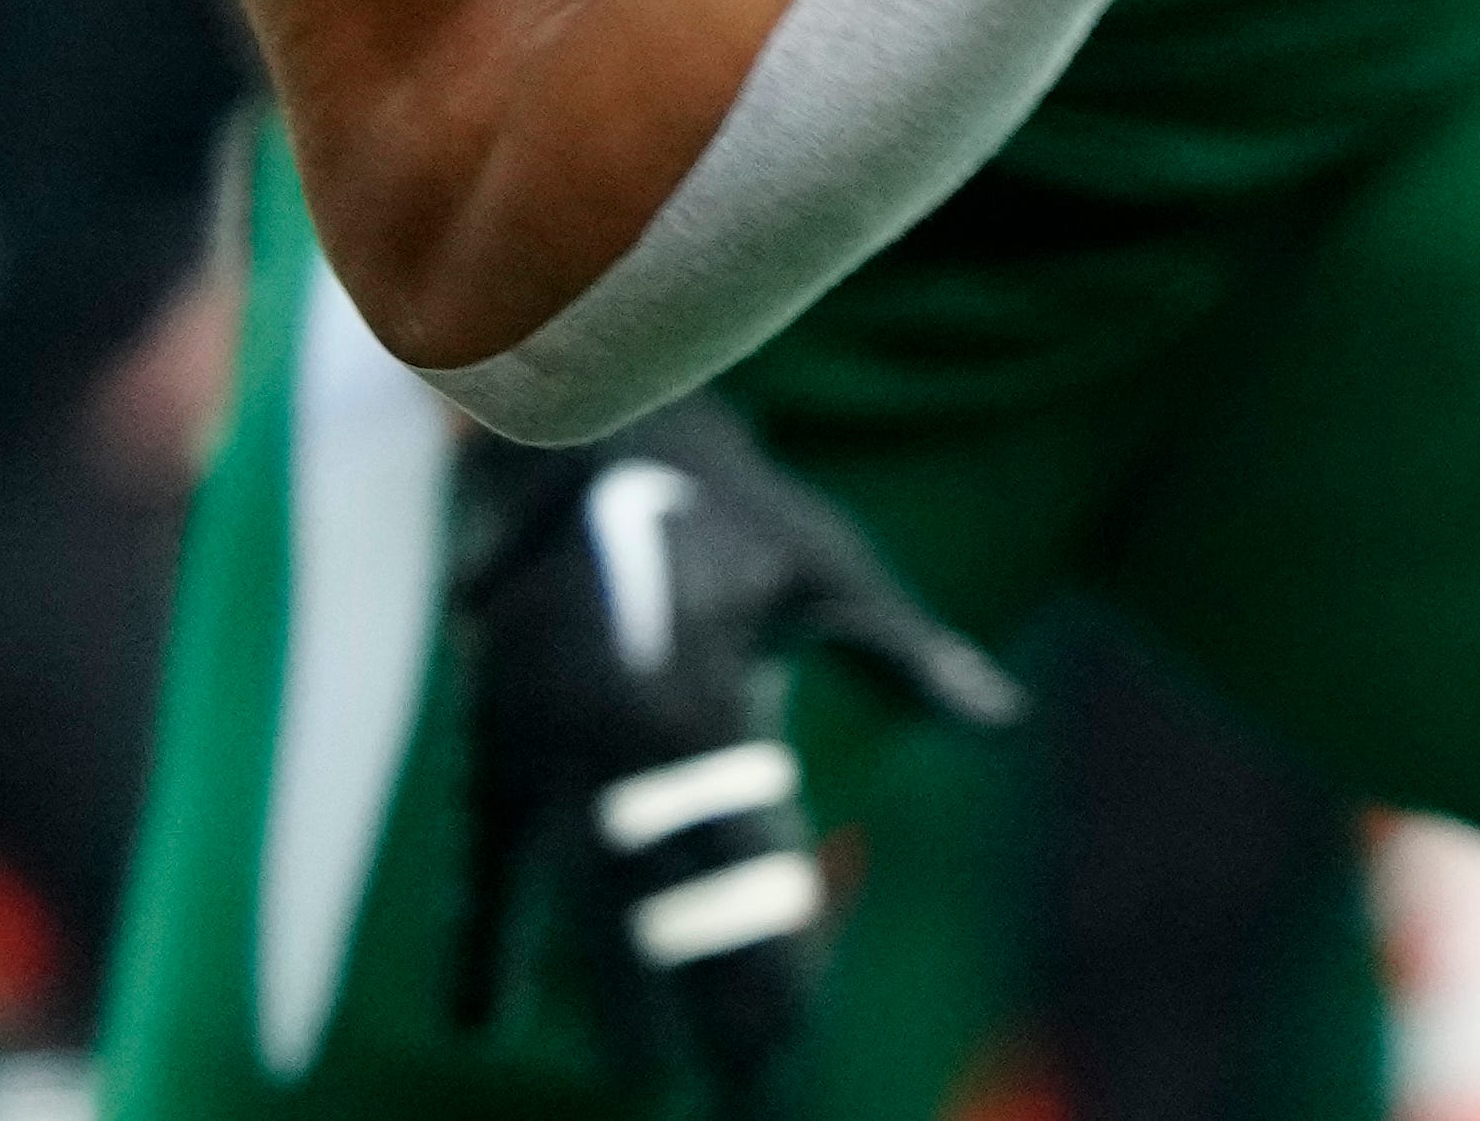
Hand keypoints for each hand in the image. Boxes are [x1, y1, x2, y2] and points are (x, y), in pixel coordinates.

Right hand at [448, 394, 1019, 1116]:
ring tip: (642, 1079)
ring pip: (575, 897)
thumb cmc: (719, 496)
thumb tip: (1002, 718)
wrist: (570, 424)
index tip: (798, 1043)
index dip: (770, 963)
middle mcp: (609, 742)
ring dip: (609, 994)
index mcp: (696, 704)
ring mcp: (538, 745)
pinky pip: (482, 858)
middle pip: (661, 908)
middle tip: (741, 1089)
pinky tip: (482, 1019)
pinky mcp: (489, 738)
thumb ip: (904, 652)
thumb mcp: (824, 564)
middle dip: (703, 1005)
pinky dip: (478, 936)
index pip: (744, 869)